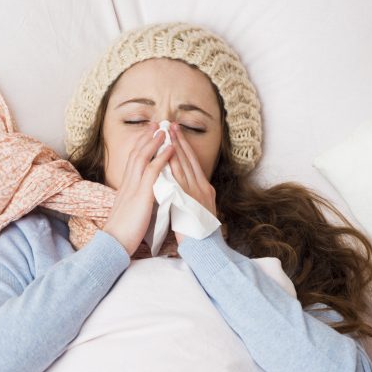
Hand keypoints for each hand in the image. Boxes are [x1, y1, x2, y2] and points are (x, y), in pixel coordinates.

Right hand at [102, 122, 175, 255]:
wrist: (114, 243)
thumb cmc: (123, 232)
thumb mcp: (130, 211)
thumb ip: (136, 200)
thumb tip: (146, 195)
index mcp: (125, 187)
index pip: (132, 160)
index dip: (141, 146)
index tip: (149, 135)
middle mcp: (127, 184)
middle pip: (136, 153)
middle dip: (147, 137)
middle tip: (157, 124)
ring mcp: (133, 188)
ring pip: (142, 158)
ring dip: (154, 142)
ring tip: (164, 130)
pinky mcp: (140, 195)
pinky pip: (151, 172)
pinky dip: (161, 158)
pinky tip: (170, 150)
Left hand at [168, 122, 217, 244]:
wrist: (205, 247)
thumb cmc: (199, 233)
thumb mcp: (199, 210)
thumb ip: (192, 196)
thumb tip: (182, 187)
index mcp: (205, 189)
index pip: (193, 162)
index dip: (184, 146)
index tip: (176, 133)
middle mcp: (203, 187)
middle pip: (189, 159)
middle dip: (179, 140)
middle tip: (170, 124)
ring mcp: (196, 193)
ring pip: (184, 165)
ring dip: (175, 147)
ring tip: (167, 133)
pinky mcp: (189, 200)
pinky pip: (179, 179)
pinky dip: (173, 165)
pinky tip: (166, 155)